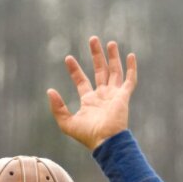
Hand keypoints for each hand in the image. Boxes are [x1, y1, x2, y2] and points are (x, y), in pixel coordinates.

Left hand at [47, 36, 137, 150]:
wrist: (106, 141)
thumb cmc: (87, 135)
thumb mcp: (66, 122)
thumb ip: (57, 107)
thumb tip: (50, 90)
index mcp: (89, 101)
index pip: (82, 80)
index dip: (75, 70)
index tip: (68, 58)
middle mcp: (102, 96)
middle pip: (100, 70)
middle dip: (96, 55)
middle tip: (92, 39)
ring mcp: (114, 95)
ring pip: (114, 71)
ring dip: (112, 57)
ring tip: (110, 42)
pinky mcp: (124, 96)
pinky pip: (130, 80)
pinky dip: (132, 68)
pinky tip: (131, 55)